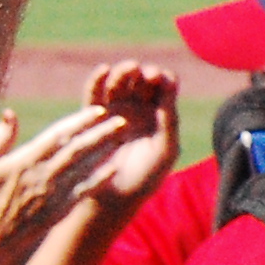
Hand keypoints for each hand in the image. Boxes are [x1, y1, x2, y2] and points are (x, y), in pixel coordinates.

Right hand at [0, 106, 132, 264]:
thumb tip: (10, 113)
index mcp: (22, 162)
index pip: (57, 136)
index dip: (79, 121)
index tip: (99, 110)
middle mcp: (42, 177)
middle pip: (77, 150)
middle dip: (100, 133)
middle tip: (123, 119)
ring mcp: (52, 196)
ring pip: (84, 168)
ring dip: (105, 151)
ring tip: (122, 137)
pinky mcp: (58, 212)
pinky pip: (83, 193)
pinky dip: (100, 180)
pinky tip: (115, 169)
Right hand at [78, 60, 181, 206]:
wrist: (117, 197)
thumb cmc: (147, 176)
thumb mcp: (166, 149)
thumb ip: (170, 120)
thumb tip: (171, 86)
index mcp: (160, 115)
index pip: (163, 88)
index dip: (164, 80)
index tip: (163, 80)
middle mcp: (138, 109)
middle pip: (141, 82)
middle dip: (144, 73)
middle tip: (147, 73)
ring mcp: (115, 111)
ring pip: (119, 85)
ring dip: (123, 73)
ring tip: (129, 67)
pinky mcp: (93, 118)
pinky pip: (93, 96)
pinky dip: (96, 81)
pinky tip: (103, 70)